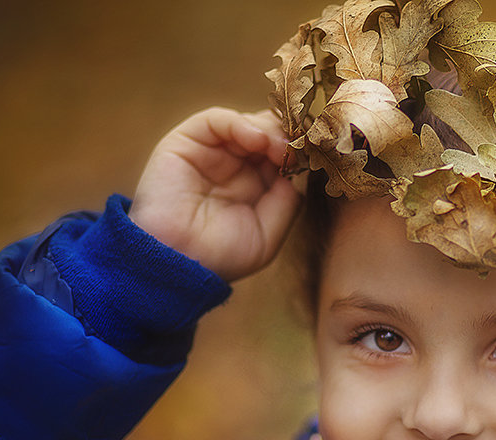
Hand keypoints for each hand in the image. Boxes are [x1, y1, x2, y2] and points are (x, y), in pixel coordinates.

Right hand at [129, 107, 300, 282]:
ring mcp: (211, 152)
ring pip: (248, 123)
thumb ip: (288, 201)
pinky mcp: (185, 142)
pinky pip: (216, 120)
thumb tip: (301, 170)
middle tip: (301, 147)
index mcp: (255, 186)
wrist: (178, 263)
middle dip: (289, 137)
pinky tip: (257, 141)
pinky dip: (240, 123)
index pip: (283, 154)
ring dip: (270, 130)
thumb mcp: (268, 235)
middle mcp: (235, 165)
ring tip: (280, 148)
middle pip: (270, 133)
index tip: (318, 154)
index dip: (301, 151)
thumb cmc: (220, 257)